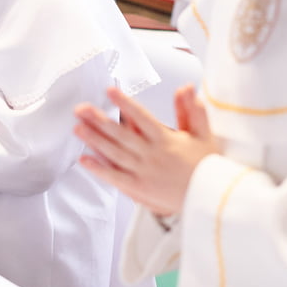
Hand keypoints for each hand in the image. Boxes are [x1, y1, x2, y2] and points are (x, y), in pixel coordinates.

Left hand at [75, 85, 220, 216]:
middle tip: (81, 108)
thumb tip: (185, 88)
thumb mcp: (204, 134)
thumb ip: (192, 110)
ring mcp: (142, 172)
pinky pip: (114, 177)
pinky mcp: (138, 189)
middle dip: (99, 120)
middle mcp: (151, 155)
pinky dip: (98, 169)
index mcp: (166, 140)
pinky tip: (84, 159)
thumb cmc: (206, 166)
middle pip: (120, 134)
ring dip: (94, 140)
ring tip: (77, 127)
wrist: (209, 198)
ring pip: (114, 153)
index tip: (110, 91)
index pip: (141, 117)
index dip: (124, 103)